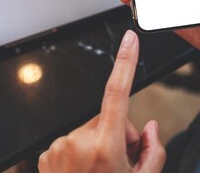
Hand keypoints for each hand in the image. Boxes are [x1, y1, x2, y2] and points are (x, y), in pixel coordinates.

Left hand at [38, 31, 165, 172]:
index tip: (130, 38)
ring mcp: (57, 148)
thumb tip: (148, 126)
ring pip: (88, 132)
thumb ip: (154, 150)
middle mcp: (76, 142)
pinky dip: (78, 155)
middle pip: (107, 119)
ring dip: (97, 146)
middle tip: (120, 164)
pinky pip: (70, 143)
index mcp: (103, 147)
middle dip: (117, 135)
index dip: (125, 62)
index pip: (117, 92)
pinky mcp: (45, 155)